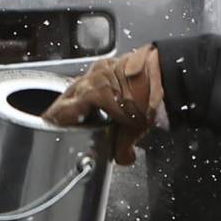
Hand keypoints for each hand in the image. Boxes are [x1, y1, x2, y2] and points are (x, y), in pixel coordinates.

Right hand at [43, 46, 162, 165]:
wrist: (171, 74)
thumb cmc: (151, 96)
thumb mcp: (135, 129)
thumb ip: (123, 147)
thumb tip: (122, 158)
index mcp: (91, 93)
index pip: (63, 110)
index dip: (55, 120)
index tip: (49, 126)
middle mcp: (93, 78)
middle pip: (69, 95)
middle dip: (63, 108)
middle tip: (57, 119)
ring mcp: (103, 67)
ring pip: (81, 84)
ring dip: (78, 97)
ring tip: (79, 110)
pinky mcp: (114, 62)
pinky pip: (95, 76)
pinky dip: (93, 87)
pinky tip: (100, 96)